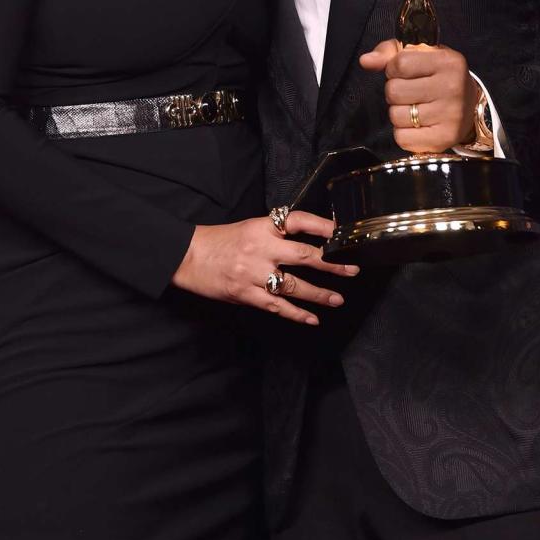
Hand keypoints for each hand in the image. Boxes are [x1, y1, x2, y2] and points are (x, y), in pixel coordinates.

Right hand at [172, 210, 357, 325]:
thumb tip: (307, 241)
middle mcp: (260, 248)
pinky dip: (297, 314)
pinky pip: (277, 306)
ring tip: (338, 299)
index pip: (298, 221)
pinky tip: (312, 318)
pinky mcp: (246, 294)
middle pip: (304, 255)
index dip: (322, 226)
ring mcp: (254, 273)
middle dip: (332, 263)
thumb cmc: (219, 241)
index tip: (341, 231)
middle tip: (352, 268)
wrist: (187, 256)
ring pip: (294, 285)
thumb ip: (275, 233)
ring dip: (319, 294)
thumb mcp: (249, 227)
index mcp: (262, 227)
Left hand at [360, 39, 478, 155]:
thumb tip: (365, 61)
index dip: (394, 69)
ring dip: (399, 113)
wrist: (469, 106)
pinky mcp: (444, 138)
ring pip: (396, 115)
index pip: (399, 64)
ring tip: (415, 108)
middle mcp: (452, 87)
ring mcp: (450, 115)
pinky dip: (403, 133)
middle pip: (394, 91)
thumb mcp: (418, 55)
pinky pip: (402, 138)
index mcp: (447, 61)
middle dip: (395, 92)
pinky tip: (417, 126)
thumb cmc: (436, 76)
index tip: (404, 73)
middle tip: (410, 93)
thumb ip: (389, 53)